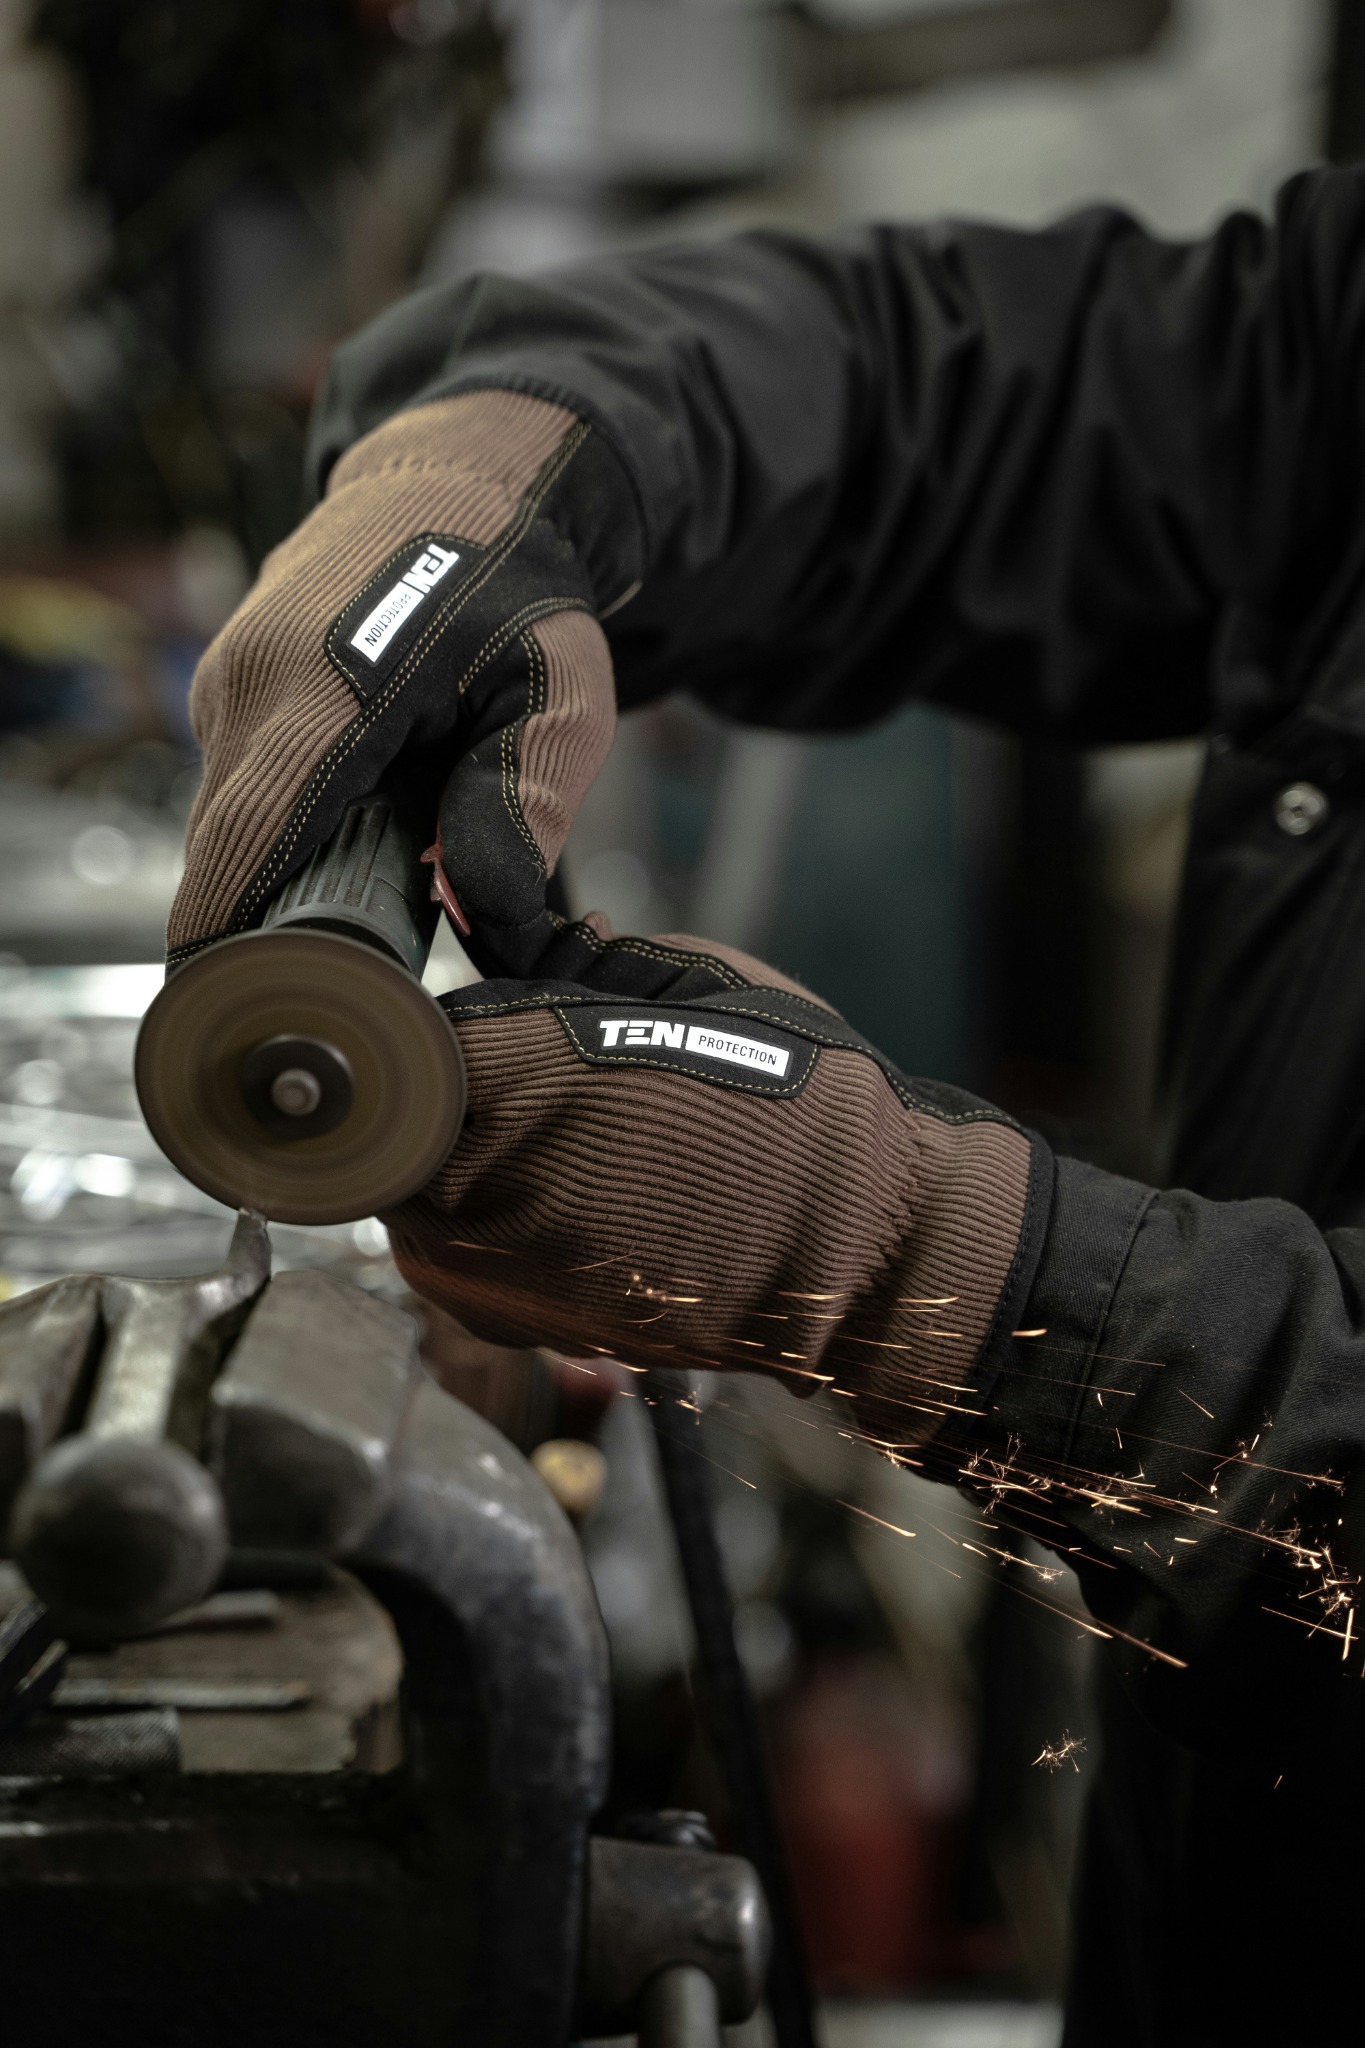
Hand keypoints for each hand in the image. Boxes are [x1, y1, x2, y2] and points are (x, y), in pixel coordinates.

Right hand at [168, 390, 619, 975]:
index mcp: (324, 691)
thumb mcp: (559, 701)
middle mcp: (251, 681)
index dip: (231, 938)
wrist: (468, 481)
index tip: (249, 1005)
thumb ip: (521, 809)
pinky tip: (355, 819)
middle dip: (263, 919)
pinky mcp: (228, 679)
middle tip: (339, 975)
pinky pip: (237, 780)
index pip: (246, 845)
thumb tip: (476, 916)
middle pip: (224, 848)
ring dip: (279, 864)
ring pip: (228, 817)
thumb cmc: (521, 593)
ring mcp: (228, 676)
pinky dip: (281, 820)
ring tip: (369, 877)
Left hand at [382, 935, 1035, 1450]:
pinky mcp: (533, 1330)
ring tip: (544, 1143)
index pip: (405, 1040)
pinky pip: (468, 1269)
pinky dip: (494, 1234)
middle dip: (432, 1105)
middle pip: (395, 1134)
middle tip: (502, 1083)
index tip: (455, 1022)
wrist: (864, 1241)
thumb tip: (493, 931)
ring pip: (418, 1210)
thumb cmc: (790, 1096)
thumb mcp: (681, 977)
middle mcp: (485, 1186)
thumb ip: (564, 960)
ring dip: (453, 1172)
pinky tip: (570, 1204)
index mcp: (515, 1078)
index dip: (429, 1026)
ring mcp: (503, 1275)